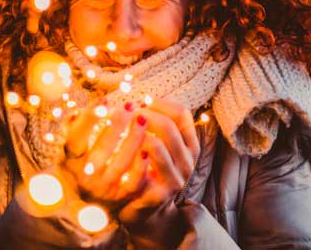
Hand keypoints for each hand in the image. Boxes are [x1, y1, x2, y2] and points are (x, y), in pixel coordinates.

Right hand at [62, 99, 149, 210]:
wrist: (86, 200)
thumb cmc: (80, 162)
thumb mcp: (72, 146)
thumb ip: (74, 127)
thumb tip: (80, 110)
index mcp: (71, 161)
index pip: (76, 138)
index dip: (89, 119)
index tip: (104, 99)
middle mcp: (86, 177)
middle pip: (102, 149)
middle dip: (117, 125)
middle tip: (129, 106)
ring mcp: (105, 188)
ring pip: (122, 163)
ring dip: (134, 138)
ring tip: (142, 119)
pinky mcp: (122, 196)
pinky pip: (135, 181)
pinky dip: (142, 164)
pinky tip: (148, 145)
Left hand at [118, 98, 199, 232]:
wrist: (143, 209)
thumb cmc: (148, 170)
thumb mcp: (158, 145)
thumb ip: (155, 124)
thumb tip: (137, 100)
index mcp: (190, 146)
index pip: (182, 113)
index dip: (160, 103)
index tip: (141, 102)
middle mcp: (188, 162)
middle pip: (168, 126)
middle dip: (144, 115)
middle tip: (127, 113)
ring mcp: (176, 179)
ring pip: (156, 145)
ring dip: (135, 133)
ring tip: (122, 129)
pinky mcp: (160, 193)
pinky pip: (144, 168)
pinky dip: (131, 154)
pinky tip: (119, 149)